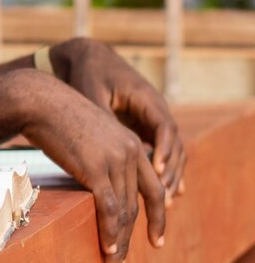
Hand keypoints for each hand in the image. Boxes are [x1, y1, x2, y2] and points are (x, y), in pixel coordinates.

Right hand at [16, 70, 165, 262]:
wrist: (38, 100)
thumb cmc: (55, 116)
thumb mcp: (88, 135)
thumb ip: (99, 157)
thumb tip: (93, 180)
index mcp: (132, 144)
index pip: (153, 188)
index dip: (157, 216)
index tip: (156, 238)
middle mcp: (131, 152)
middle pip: (140, 204)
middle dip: (136, 237)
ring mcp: (116, 160)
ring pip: (125, 211)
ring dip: (120, 244)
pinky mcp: (97, 169)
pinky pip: (109, 209)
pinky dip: (110, 233)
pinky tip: (107, 250)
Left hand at [52, 37, 186, 202]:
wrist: (89, 58)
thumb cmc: (88, 73)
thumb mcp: (90, 91)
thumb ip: (100, 116)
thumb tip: (104, 147)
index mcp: (146, 98)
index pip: (164, 127)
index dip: (163, 151)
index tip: (157, 172)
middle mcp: (156, 110)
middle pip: (174, 145)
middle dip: (170, 173)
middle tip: (163, 200)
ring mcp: (153, 120)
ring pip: (171, 152)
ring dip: (169, 177)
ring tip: (164, 204)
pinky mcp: (145, 128)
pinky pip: (160, 152)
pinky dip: (162, 172)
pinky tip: (163, 196)